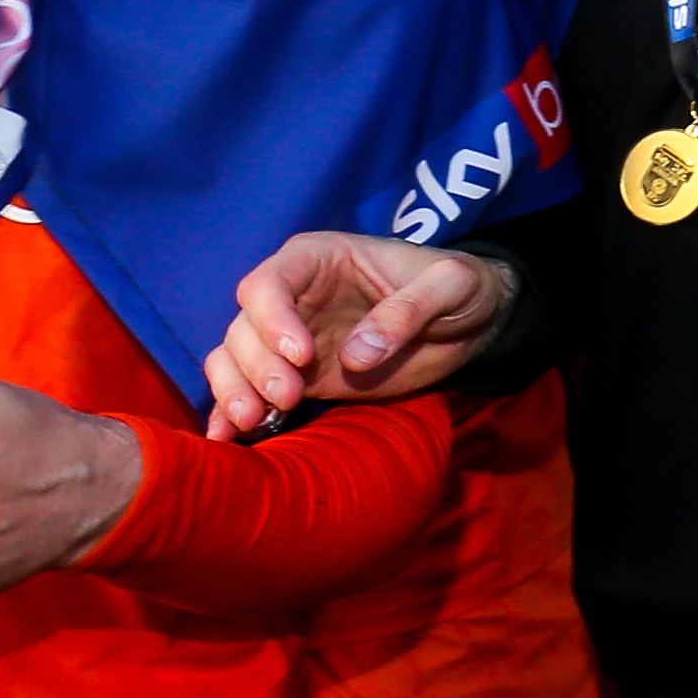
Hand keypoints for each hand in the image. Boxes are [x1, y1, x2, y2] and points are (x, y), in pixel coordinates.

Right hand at [206, 235, 519, 433]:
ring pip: (234, 359)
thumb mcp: (452, 284)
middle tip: (288, 398)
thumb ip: (408, 310)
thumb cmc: (460, 286)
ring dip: (235, 391)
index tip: (301, 356)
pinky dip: (233, 413)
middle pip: (244, 327)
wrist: (470, 322)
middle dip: (256, 365)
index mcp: (318, 259)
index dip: (272, 319)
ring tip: (256, 422)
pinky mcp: (298, 378)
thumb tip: (356, 355)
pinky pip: (250, 390)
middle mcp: (292, 297)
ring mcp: (289, 339)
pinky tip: (227, 438)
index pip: (269, 283)